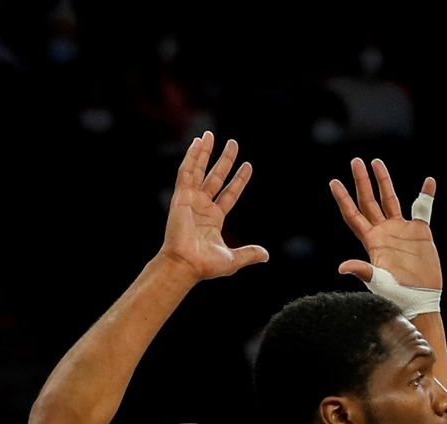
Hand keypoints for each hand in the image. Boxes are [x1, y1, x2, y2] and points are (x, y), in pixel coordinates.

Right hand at [158, 132, 269, 280]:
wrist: (186, 265)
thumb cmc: (206, 265)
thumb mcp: (233, 259)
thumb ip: (249, 254)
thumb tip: (266, 255)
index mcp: (214, 218)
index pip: (229, 193)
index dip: (238, 180)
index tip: (247, 165)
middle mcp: (202, 206)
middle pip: (215, 177)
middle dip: (224, 160)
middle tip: (233, 143)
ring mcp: (190, 200)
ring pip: (199, 170)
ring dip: (204, 152)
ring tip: (210, 135)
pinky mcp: (180, 196)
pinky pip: (186, 172)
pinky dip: (191, 157)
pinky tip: (197, 143)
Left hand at [331, 158, 440, 289]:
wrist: (420, 299)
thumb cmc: (396, 294)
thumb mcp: (378, 282)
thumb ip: (362, 270)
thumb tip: (342, 268)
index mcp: (372, 240)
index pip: (353, 214)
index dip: (343, 199)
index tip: (334, 182)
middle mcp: (384, 232)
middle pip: (369, 201)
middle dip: (361, 181)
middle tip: (355, 161)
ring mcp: (401, 230)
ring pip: (390, 199)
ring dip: (384, 181)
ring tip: (376, 162)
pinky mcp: (419, 232)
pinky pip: (423, 209)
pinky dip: (427, 195)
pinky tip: (429, 181)